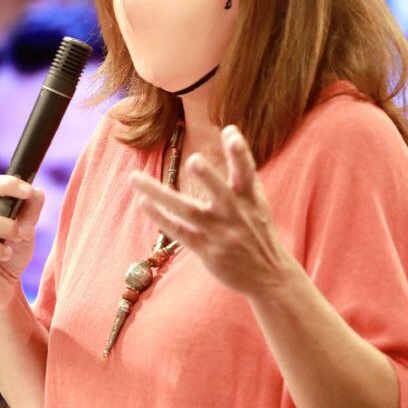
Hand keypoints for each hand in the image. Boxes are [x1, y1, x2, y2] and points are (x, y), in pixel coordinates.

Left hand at [129, 124, 292, 297]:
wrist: (269, 276)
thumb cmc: (259, 232)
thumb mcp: (258, 201)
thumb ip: (243, 169)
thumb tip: (232, 130)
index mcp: (251, 200)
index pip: (247, 172)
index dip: (240, 153)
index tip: (231, 131)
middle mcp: (235, 214)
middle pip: (220, 193)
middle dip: (208, 177)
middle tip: (194, 159)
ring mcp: (219, 233)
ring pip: (188, 212)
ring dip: (162, 196)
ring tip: (139, 181)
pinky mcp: (206, 250)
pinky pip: (179, 232)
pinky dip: (161, 218)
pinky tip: (144, 202)